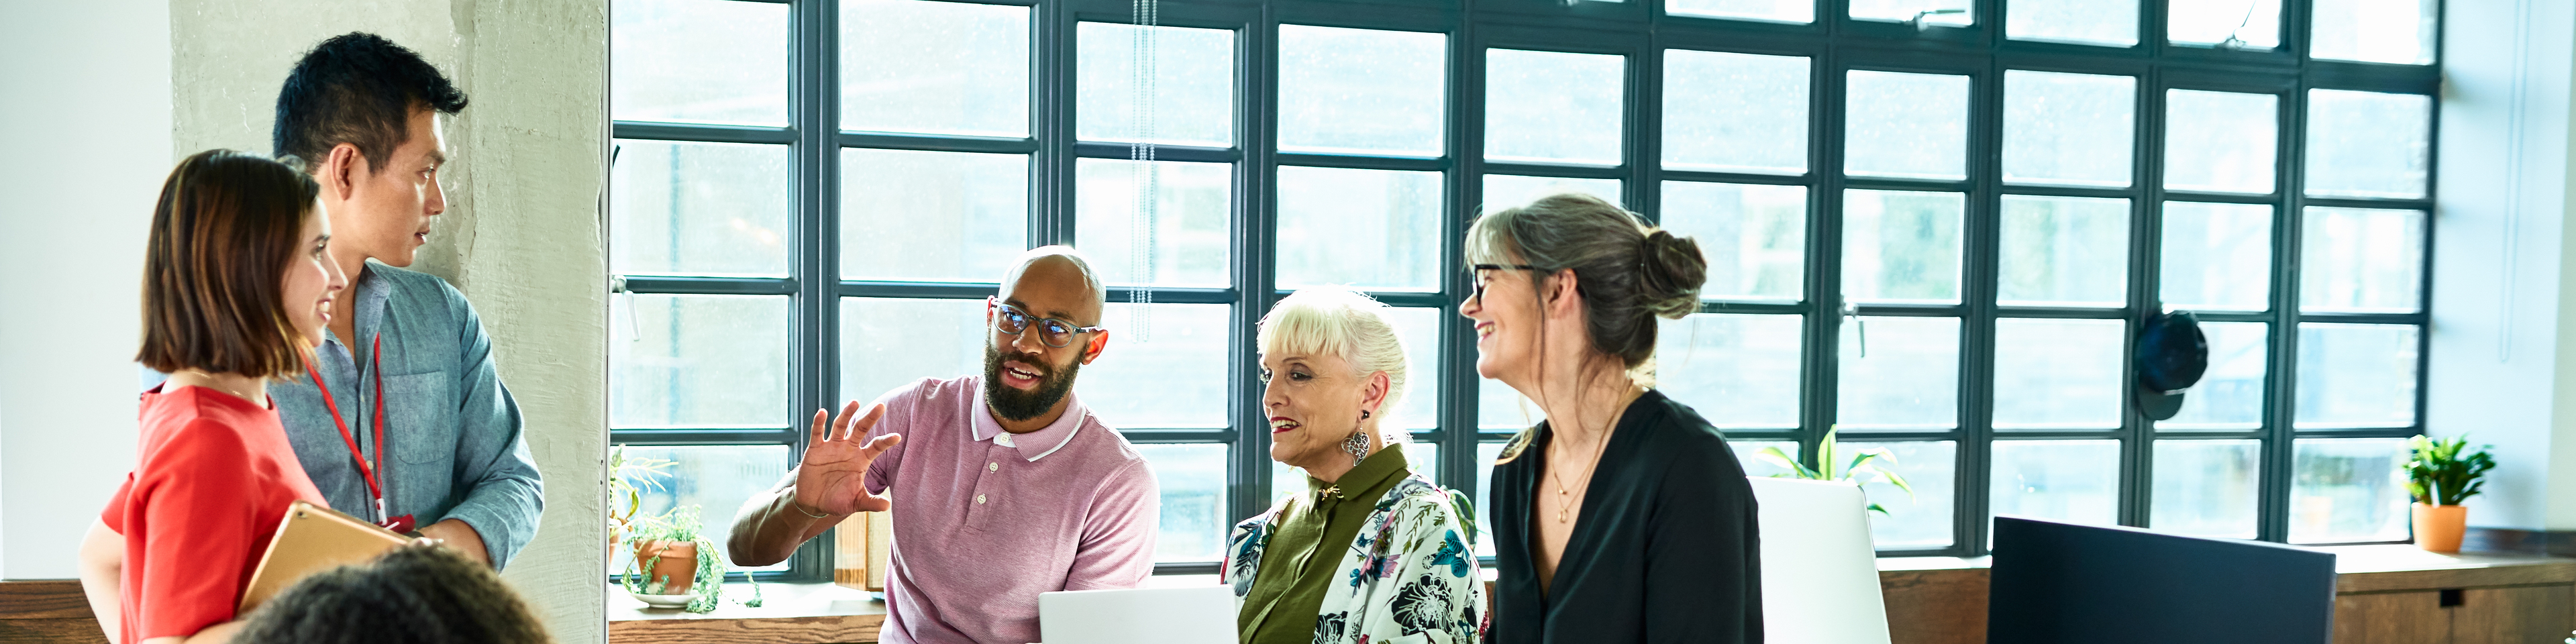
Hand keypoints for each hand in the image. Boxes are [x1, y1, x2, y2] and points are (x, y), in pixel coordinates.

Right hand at [793, 401, 902, 515]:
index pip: (876, 447)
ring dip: (847, 414)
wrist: (813, 503)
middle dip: (870, 418)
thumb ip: (870, 502)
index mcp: (861, 460)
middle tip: (881, 406)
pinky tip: (823, 412)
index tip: (897, 437)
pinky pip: (818, 433)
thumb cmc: (837, 501)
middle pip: (860, 429)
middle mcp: (848, 449)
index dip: (886, 442)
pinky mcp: (815, 449)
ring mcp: (832, 447)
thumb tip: (888, 506)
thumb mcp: (855, 502)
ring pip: (841, 426)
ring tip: (854, 402)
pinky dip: (819, 423)